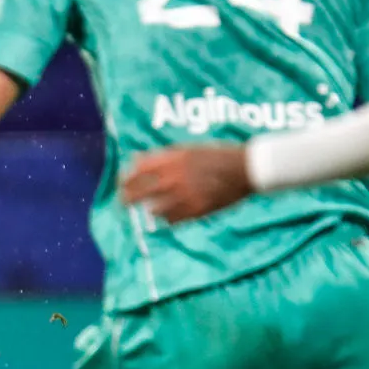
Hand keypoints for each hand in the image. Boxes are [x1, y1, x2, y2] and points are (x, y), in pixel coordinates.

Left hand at [119, 145, 252, 223]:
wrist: (246, 168)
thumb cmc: (216, 155)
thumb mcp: (187, 149)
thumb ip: (161, 156)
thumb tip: (135, 160)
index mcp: (171, 159)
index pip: (136, 172)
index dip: (125, 179)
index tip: (121, 184)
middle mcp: (175, 177)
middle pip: (138, 193)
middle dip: (127, 199)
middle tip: (123, 203)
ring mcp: (185, 196)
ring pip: (153, 210)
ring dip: (151, 209)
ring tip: (152, 208)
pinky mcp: (196, 211)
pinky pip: (171, 220)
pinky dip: (167, 218)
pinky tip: (169, 214)